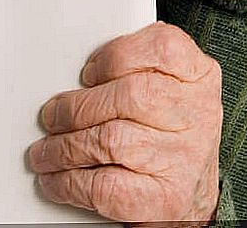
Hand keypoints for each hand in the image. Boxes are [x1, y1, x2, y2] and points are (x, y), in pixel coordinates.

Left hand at [28, 22, 222, 224]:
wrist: (193, 195)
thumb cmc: (172, 135)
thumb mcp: (170, 88)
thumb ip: (136, 70)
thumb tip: (77, 78)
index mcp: (199, 77)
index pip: (162, 47)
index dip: (115, 56)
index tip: (87, 73)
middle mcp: (197, 114)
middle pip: (129, 95)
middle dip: (77, 107)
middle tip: (52, 116)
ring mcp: (183, 158)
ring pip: (110, 141)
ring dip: (64, 147)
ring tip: (46, 151)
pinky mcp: (163, 200)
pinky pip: (104, 186)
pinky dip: (70, 182)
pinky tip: (57, 180)